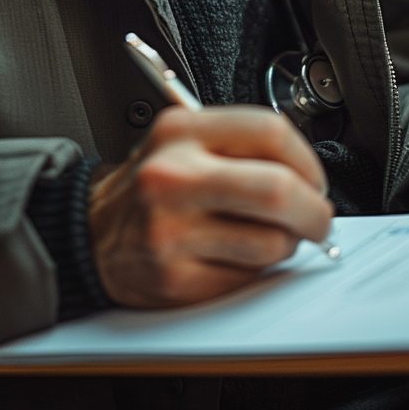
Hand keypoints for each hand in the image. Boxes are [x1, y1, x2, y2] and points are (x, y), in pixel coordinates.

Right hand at [88, 105, 332, 307]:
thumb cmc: (150, 186)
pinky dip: (254, 270)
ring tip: (262, 236)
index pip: (269, 131)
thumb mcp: (182, 140)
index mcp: (181, 131)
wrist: (91, 232)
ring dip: (284, 245)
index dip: (307, 160)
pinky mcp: (177, 278)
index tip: (314, 178)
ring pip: (272, 243)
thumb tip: (307, 173)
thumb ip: (240, 143)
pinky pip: (248, 278)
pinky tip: (230, 255)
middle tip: (317, 219)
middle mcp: (175, 176)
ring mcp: (174, 231)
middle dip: (314, 211)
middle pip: (278, 190)